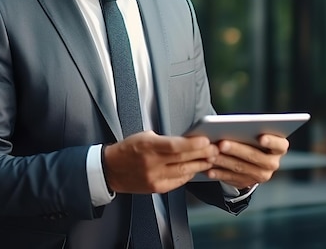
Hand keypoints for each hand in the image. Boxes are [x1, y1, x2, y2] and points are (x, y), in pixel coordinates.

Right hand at [103, 131, 218, 193]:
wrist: (111, 170)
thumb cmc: (128, 149)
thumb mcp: (144, 137)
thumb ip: (164, 140)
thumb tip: (187, 141)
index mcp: (147, 146)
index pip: (175, 146)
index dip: (193, 144)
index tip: (206, 140)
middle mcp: (151, 163)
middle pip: (182, 159)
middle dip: (202, 154)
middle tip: (214, 149)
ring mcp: (154, 178)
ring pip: (183, 172)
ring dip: (199, 165)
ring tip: (210, 159)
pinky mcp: (156, 188)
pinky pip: (177, 182)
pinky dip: (188, 175)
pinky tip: (195, 169)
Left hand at [204, 134, 288, 187]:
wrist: (251, 158)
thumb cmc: (251, 137)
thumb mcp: (254, 131)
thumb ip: (249, 129)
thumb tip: (231, 126)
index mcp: (279, 147)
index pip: (279, 145)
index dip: (271, 141)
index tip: (261, 137)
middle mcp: (273, 163)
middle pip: (255, 156)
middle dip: (237, 149)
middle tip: (222, 144)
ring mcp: (261, 175)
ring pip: (241, 168)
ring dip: (224, 162)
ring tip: (211, 155)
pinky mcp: (247, 183)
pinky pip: (232, 178)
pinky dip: (219, 173)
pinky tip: (209, 170)